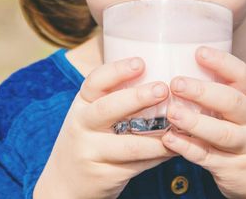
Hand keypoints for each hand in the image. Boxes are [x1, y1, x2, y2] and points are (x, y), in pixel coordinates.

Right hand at [33, 57, 175, 198]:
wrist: (66, 183)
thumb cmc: (89, 137)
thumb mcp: (91, 113)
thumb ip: (116, 97)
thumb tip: (162, 75)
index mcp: (82, 103)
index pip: (95, 82)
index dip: (117, 70)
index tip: (141, 62)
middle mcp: (82, 125)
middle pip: (107, 109)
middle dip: (137, 98)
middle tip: (162, 89)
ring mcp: (91, 152)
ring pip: (128, 145)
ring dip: (157, 137)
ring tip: (179, 127)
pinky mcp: (104, 175)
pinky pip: (137, 165)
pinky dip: (158, 156)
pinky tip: (174, 148)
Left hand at [161, 47, 245, 198]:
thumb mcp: (245, 107)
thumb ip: (221, 90)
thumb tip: (179, 63)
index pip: (242, 75)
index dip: (221, 62)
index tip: (198, 52)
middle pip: (232, 102)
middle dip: (203, 92)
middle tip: (176, 83)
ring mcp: (244, 145)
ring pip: (221, 133)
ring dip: (195, 122)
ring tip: (172, 112)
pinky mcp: (230, 168)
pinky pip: (207, 157)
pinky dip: (187, 148)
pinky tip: (169, 139)